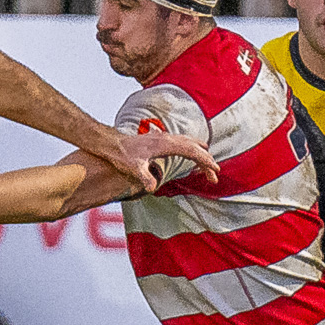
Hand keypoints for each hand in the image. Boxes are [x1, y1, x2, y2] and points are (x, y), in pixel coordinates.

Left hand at [98, 130, 219, 192]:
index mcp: (165, 144)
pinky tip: (190, 157)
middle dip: (206, 161)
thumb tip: (151, 188)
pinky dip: (191, 150)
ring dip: (200, 155)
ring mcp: (163, 137)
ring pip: (189, 143)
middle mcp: (167, 138)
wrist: (110, 144)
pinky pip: (181, 143)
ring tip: (206, 168)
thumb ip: (144, 176)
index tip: (215, 171)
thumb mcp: (133, 167)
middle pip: (194, 147)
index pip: (192, 151)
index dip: (205, 161)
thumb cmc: (121, 155)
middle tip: (214, 176)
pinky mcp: (159, 139)